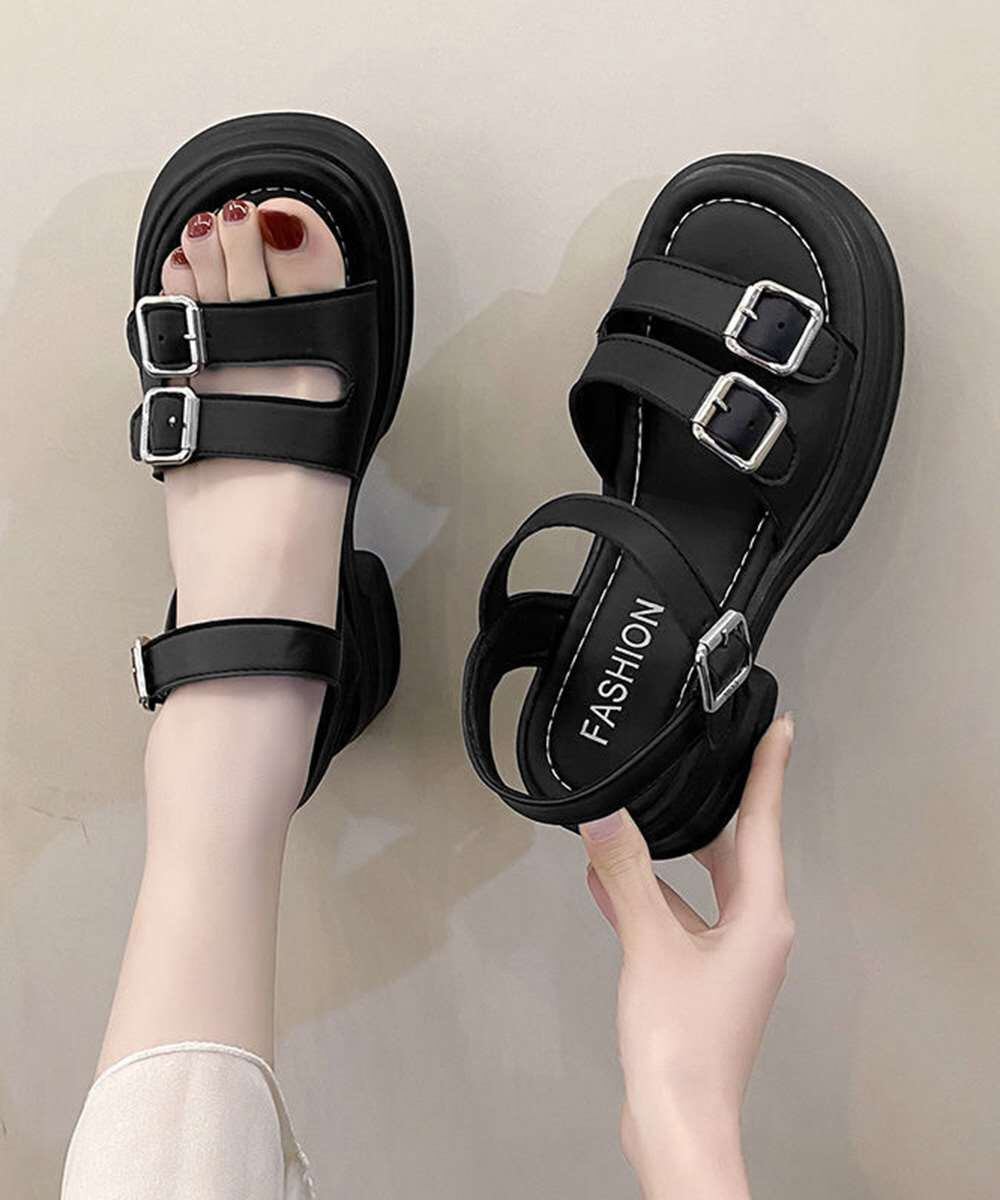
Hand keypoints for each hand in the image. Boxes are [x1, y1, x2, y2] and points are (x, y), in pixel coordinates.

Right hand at [581, 713, 795, 1199]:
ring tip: (645, 815)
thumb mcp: (650, 946)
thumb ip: (626, 876)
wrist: (677, 1119)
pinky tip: (612, 881)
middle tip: (707, 760)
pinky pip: (681, 917)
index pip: (764, 825)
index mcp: (762, 917)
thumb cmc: (682, 1046)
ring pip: (706, 884)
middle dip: (718, 806)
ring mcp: (730, 956)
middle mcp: (756, 932)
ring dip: (675, 854)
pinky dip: (652, 896)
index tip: (779, 730)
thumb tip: (606, 817)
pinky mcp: (702, 977)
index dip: (770, 772)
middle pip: (738, 850)